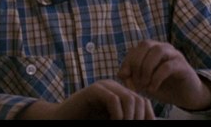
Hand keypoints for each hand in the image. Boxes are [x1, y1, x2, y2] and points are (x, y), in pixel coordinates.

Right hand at [19, 79, 154, 119]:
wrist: (60, 119)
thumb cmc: (86, 121)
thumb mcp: (112, 121)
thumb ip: (125, 119)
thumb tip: (151, 122)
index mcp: (120, 93)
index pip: (143, 102)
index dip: (148, 117)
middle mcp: (114, 87)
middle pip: (138, 100)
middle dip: (138, 119)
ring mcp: (103, 86)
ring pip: (129, 98)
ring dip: (129, 118)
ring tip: (122, 125)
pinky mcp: (93, 90)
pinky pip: (113, 99)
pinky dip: (117, 114)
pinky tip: (114, 122)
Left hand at [117, 40, 210, 110]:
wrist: (185, 95)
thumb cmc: (162, 86)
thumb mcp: (143, 82)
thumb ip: (131, 77)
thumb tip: (121, 74)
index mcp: (152, 49)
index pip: (135, 48)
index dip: (127, 62)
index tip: (124, 77)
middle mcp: (163, 48)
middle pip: (145, 44)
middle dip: (137, 63)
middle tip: (136, 81)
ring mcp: (174, 55)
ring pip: (157, 51)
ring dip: (147, 68)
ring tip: (144, 84)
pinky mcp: (183, 66)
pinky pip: (168, 66)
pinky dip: (156, 78)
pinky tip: (152, 88)